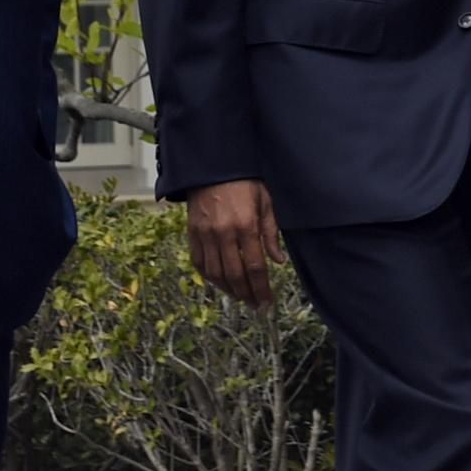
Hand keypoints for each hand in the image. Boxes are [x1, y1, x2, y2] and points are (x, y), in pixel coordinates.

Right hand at [187, 178, 284, 305]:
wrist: (212, 165)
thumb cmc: (245, 182)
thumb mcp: (266, 202)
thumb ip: (271, 232)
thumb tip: (278, 261)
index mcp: (246, 225)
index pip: (255, 267)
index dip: (261, 289)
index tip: (267, 302)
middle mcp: (224, 233)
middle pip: (235, 275)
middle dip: (247, 294)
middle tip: (255, 305)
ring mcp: (205, 234)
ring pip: (215, 273)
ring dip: (228, 289)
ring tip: (240, 296)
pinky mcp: (192, 232)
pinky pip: (199, 262)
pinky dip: (209, 277)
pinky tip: (220, 282)